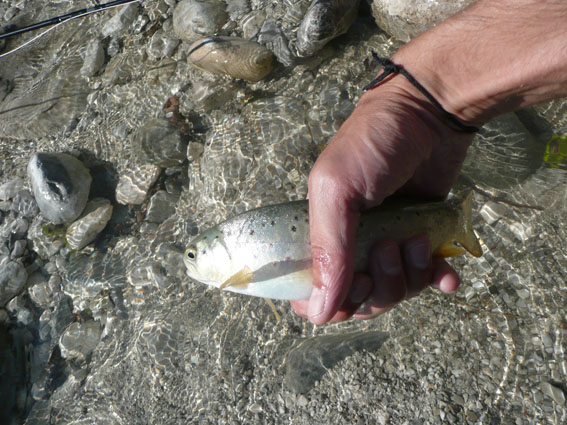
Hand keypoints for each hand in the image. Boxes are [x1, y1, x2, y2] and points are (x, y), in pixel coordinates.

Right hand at [291, 75, 474, 323]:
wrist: (431, 113)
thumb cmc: (373, 143)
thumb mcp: (337, 189)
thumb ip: (327, 248)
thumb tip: (320, 308)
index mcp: (320, 234)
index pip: (313, 293)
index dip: (332, 302)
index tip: (354, 282)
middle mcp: (351, 245)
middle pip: (360, 300)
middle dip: (379, 285)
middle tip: (389, 247)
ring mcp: (388, 245)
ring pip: (395, 292)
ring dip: (411, 275)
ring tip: (418, 238)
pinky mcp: (422, 240)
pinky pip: (429, 280)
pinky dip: (439, 280)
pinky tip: (446, 270)